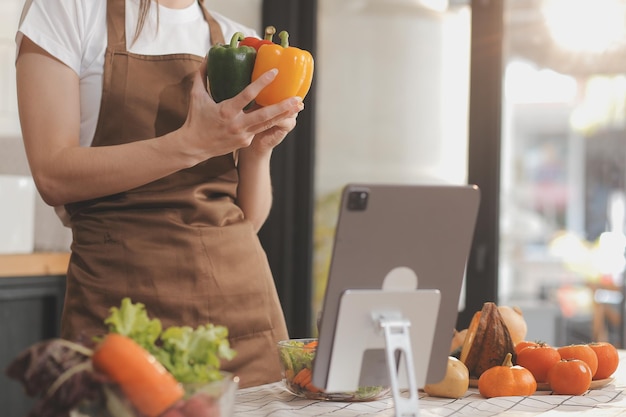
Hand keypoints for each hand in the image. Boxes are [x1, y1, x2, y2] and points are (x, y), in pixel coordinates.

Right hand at [180, 59, 302, 162]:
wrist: (195, 147)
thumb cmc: (196, 119)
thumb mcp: (196, 95)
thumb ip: (202, 75)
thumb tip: (208, 56)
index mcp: (225, 111)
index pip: (247, 95)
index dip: (261, 83)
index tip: (275, 72)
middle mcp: (236, 124)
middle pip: (264, 115)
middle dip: (283, 107)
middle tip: (298, 99)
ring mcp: (243, 135)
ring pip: (267, 124)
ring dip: (284, 115)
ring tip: (298, 107)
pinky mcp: (246, 142)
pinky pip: (260, 130)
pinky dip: (272, 122)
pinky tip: (285, 115)